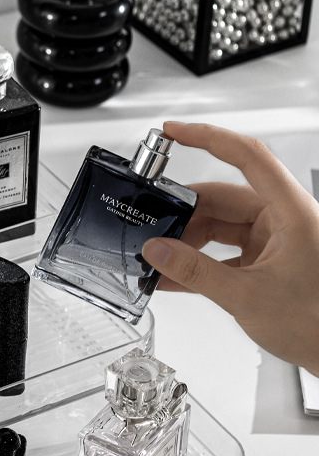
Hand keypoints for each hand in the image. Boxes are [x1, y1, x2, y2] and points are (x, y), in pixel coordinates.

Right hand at [142, 121, 318, 375]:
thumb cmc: (316, 322)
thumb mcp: (245, 296)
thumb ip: (194, 272)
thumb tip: (158, 251)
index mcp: (292, 212)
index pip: (247, 156)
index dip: (208, 137)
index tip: (175, 132)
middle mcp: (284, 220)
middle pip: (222, 198)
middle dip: (183, 213)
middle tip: (152, 225)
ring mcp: (273, 241)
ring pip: (218, 226)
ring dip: (187, 242)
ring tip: (160, 258)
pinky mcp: (264, 262)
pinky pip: (222, 252)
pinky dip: (198, 262)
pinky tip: (173, 275)